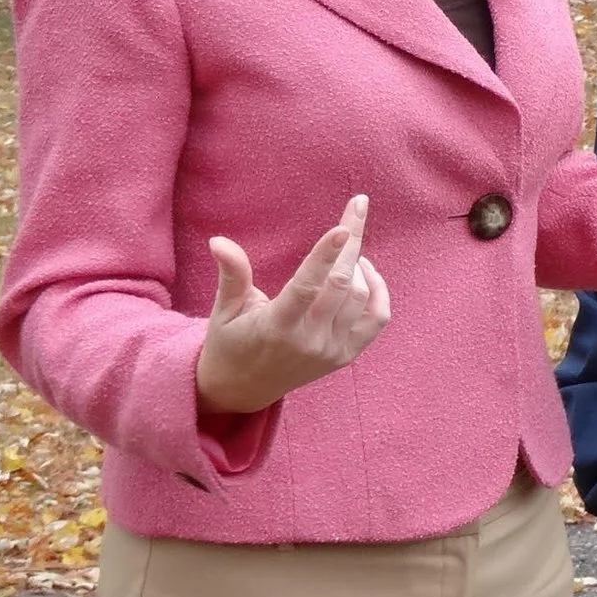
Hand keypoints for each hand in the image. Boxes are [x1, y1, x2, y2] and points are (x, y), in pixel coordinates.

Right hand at [195, 196, 391, 415]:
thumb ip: (232, 274)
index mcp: (276, 327)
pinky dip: (378, 290)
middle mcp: (308, 341)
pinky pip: (377, 319)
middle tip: (356, 207)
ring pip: (360, 297)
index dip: (325, 255)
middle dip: (350, 242)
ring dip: (359, 265)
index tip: (343, 226)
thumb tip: (218, 240)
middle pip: (341, 284)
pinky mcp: (346, 356)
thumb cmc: (230, 342)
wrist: (242, 389)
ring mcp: (331, 351)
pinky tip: (366, 272)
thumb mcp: (225, 310)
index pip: (307, 286)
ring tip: (346, 249)